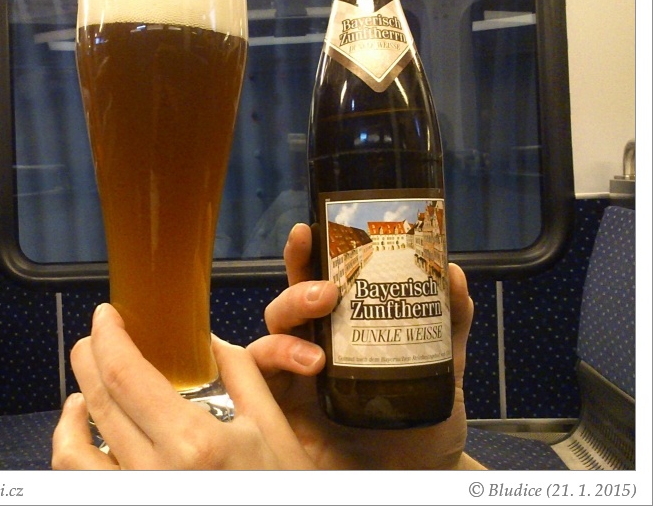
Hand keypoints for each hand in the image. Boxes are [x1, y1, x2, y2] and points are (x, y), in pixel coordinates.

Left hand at [52, 303, 315, 469]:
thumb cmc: (285, 491)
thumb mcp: (274, 433)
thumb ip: (243, 378)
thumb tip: (214, 342)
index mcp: (195, 443)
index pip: (128, 375)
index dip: (108, 337)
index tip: (106, 315)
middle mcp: (156, 473)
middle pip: (98, 401)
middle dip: (88, 357)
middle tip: (94, 335)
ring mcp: (138, 495)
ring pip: (73, 450)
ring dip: (71, 409)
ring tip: (82, 384)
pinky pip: (80, 483)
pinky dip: (70, 452)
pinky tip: (82, 433)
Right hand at [246, 223, 477, 469]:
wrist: (416, 475)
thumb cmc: (420, 424)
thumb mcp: (443, 367)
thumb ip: (448, 323)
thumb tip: (451, 272)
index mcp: (343, 331)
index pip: (320, 285)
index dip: (311, 255)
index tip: (313, 229)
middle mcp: (312, 346)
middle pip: (289, 303)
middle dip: (299, 289)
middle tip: (328, 292)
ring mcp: (293, 376)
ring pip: (270, 332)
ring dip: (287, 329)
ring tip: (319, 354)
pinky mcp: (279, 406)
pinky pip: (254, 374)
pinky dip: (270, 361)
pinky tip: (302, 368)